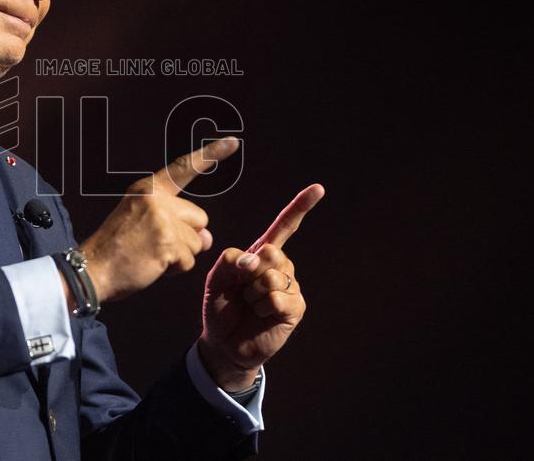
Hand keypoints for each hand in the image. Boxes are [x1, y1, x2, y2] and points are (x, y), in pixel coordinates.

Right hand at [79, 137, 240, 302]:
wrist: (92, 270)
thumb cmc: (117, 249)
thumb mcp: (143, 222)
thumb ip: (176, 222)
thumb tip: (207, 237)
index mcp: (147, 189)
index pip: (183, 168)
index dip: (211, 155)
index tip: (234, 142)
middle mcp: (156, 199)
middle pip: (200, 218)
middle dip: (187, 237)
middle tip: (155, 245)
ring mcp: (161, 220)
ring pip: (196, 242)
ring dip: (180, 256)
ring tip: (150, 255)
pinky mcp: (167, 242)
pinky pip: (189, 260)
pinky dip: (175, 269)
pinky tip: (152, 265)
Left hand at [197, 184, 323, 390]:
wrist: (224, 343)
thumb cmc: (220, 308)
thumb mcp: (215, 280)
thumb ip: (229, 261)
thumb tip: (256, 258)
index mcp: (261, 254)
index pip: (284, 227)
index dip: (299, 207)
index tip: (318, 189)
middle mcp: (280, 266)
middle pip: (272, 252)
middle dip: (249, 271)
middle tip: (241, 289)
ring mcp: (290, 286)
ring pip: (273, 278)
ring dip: (253, 294)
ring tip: (249, 304)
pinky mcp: (295, 308)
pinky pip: (279, 299)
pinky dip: (263, 308)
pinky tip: (260, 315)